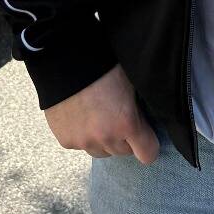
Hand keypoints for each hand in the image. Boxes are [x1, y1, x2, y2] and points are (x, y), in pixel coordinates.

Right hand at [44, 64, 159, 164]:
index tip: (144, 135)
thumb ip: (137, 110)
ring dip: (103, 140)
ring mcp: (84, 141)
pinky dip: (82, 135)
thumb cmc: (102, 65)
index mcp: (126, 123)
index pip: (148, 154)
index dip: (148, 144)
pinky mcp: (66, 141)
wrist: (65, 59)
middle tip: (116, 116)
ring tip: (96, 116)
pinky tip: (79, 115)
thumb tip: (144, 122)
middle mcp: (106, 137)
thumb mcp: (129, 83)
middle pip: (123, 152)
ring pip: (101, 152)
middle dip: (124, 138)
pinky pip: (81, 145)